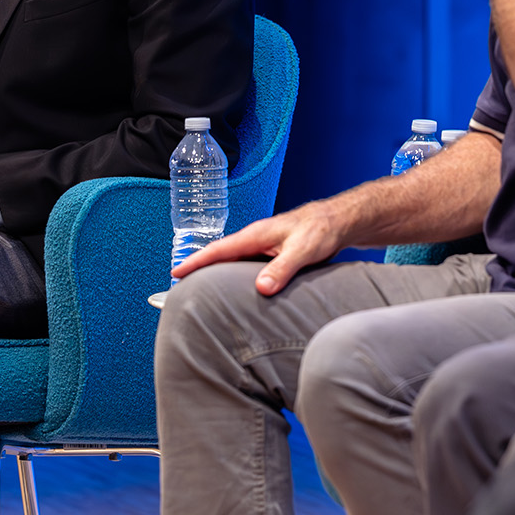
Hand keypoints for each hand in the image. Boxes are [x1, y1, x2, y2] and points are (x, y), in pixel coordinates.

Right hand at [170, 201, 346, 295]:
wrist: (338, 221)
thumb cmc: (321, 229)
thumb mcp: (303, 249)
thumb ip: (283, 268)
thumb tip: (261, 288)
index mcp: (256, 235)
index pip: (218, 249)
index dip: (196, 262)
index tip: (176, 274)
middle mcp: (256, 241)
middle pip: (220, 257)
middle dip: (198, 270)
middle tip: (178, 290)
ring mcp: (263, 248)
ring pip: (233, 263)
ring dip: (216, 275)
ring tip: (198, 293)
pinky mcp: (272, 256)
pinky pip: (246, 268)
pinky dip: (234, 278)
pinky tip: (233, 291)